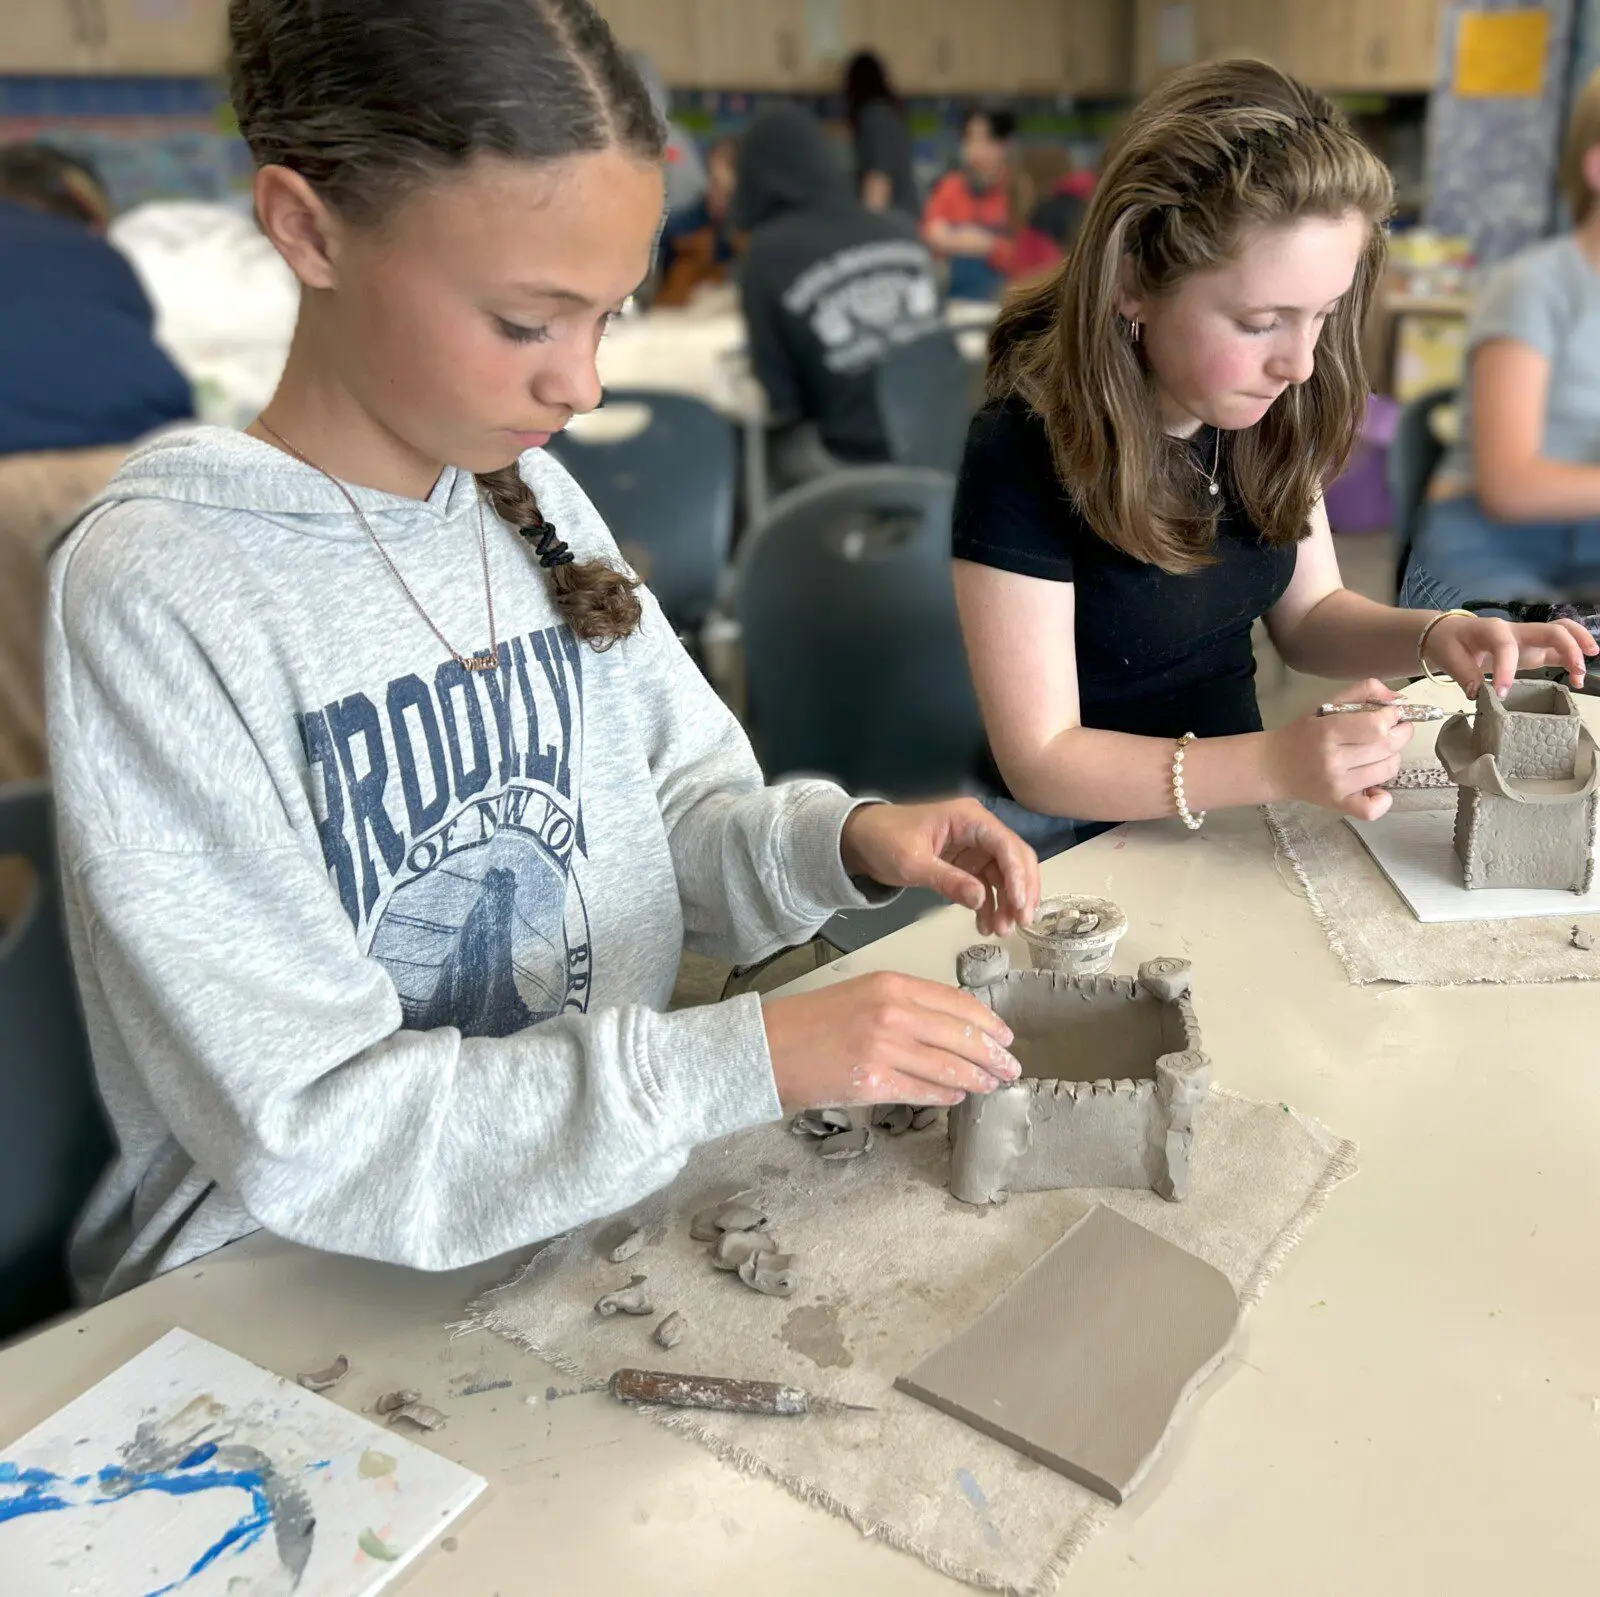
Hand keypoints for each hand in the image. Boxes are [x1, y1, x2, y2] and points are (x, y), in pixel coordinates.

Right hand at [762, 972, 1020, 1108]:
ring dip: (977, 1078)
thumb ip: (905, 1004)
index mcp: (891, 985)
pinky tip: (958, 1096)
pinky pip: (923, 1091)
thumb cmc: (809, 1022)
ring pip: (948, 1067)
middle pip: (961, 1035)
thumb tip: (948, 1026)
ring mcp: (884, 1049)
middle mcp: (893, 1013)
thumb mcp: (861, 994)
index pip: (957, 1002)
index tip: (1004, 1036)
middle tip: (1011, 1067)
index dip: (988, 1023)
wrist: (768, 1047)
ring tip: (992, 1085)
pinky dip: (946, 1095)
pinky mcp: (873, 1082)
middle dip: (993, 1055)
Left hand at [839, 798, 1039, 936]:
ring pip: (1004, 876)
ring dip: (1007, 903)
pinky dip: (989, 906)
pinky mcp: (966, 865)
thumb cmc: (884, 841)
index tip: (1021, 906)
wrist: (860, 841)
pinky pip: (986, 886)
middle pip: (1014, 859)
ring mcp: (974, 848)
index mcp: (969, 818)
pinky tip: (985, 927)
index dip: (1018, 876)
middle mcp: (979, 830)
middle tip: (1021, 923)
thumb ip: (947, 880)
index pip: (1006, 845)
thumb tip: (980, 899)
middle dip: (1020, 891)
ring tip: (1000, 932)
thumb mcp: (913, 862)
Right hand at [1261, 679, 1414, 820]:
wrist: (1274, 766)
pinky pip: (1372, 809)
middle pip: (1387, 747)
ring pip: (1387, 770)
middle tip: (1394, 730)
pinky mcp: (1338, 805)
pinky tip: (1376, 787)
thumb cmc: (1303, 733)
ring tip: (1379, 753)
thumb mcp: (1327, 704)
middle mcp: (1332, 760)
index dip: (1392, 717)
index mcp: (1327, 731)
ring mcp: (1336, 786)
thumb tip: (1399, 699)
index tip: (1388, 714)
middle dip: (1400, 734)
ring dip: (1392, 758)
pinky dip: (1383, 799)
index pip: (1377, 726)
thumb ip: (1363, 691)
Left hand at [1423, 612, 1595, 697]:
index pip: (1505, 646)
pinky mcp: (1532, 651)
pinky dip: (1570, 661)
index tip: (1501, 693)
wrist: (1450, 634)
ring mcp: (1527, 640)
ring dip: (1577, 648)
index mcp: (1492, 629)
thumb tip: (1477, 692)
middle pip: (1550, 629)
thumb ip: (1464, 673)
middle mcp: (1516, 631)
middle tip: (1576, 668)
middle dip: (1568, 645)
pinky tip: (1576, 679)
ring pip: (1561, 634)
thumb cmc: (1450, 642)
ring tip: (1582, 672)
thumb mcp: (1449, 656)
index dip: (1505, 669)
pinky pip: (1556, 651)